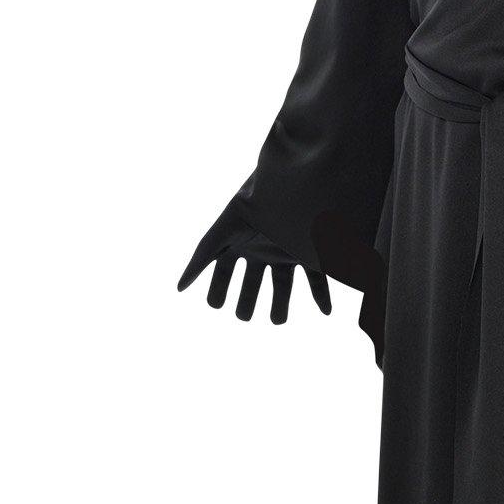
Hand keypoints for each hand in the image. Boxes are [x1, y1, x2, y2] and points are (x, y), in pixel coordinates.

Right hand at [178, 216, 331, 324]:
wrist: (286, 184)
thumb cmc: (250, 205)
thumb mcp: (222, 234)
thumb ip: (200, 261)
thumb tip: (178, 289)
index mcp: (238, 244)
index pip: (223, 273)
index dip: (217, 290)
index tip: (215, 304)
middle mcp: (261, 250)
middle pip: (253, 284)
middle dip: (247, 302)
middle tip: (244, 316)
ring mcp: (285, 252)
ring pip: (284, 286)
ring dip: (281, 305)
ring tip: (277, 320)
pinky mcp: (309, 252)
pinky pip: (316, 279)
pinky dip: (322, 296)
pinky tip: (326, 312)